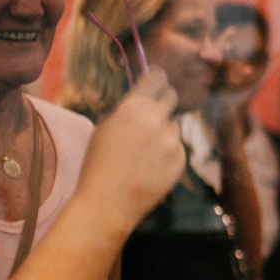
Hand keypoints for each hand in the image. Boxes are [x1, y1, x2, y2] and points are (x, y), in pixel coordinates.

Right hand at [78, 69, 183, 231]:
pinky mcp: (181, 160)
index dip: (157, 79)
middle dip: (164, 101)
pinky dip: (169, 151)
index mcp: (133, 108)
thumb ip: (128, 110)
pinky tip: (152, 165)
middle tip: (155, 111)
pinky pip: (178, 147)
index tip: (158, 81)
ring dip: (165, 130)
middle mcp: (156, 120)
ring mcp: (172, 141)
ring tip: (145, 150)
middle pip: (172, 97)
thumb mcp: (105, 128)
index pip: (157, 78)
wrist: (109, 201)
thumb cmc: (98, 164)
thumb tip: (144, 98)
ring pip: (175, 125)